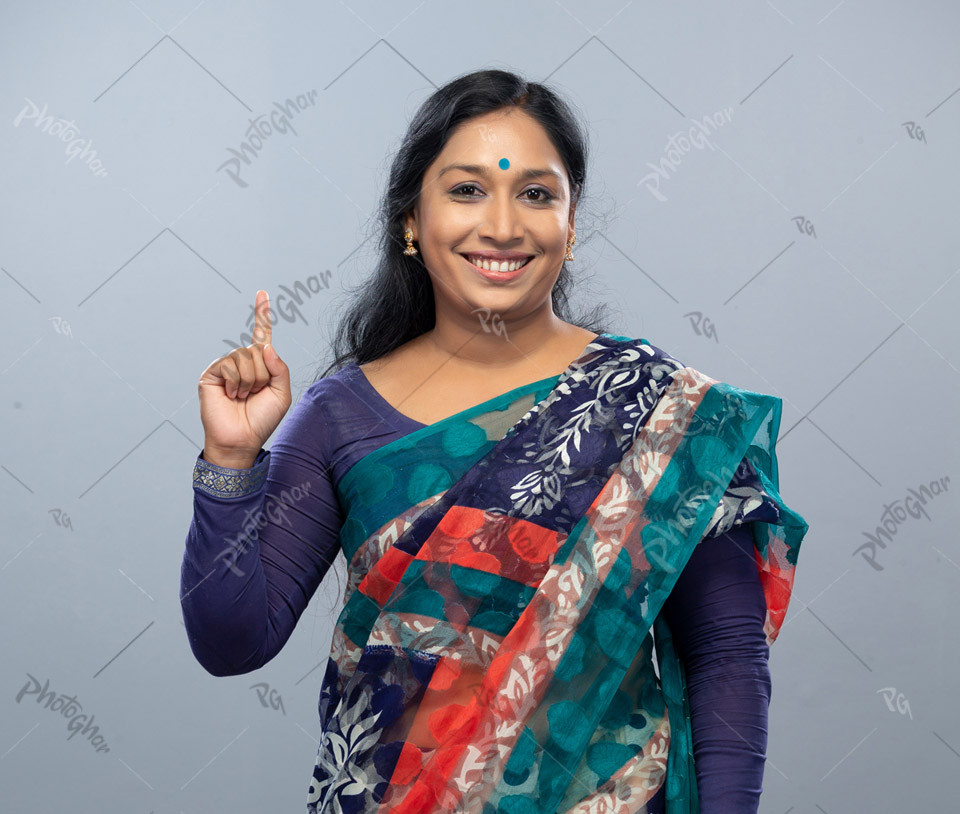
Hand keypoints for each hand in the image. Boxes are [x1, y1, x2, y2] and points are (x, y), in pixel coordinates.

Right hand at [197, 290, 290, 464]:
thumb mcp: (281, 393)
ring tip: (242, 396)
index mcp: (260, 365)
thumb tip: (265, 345)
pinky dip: (236, 382)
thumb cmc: (262, 419)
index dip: (262, 314)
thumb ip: (279, 368)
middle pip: (258, 349)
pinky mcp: (211, 373)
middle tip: (254, 394)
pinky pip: (230, 364)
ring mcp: (225, 366)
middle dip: (263, 375)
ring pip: (246, 357)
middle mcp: (242, 362)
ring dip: (250, 381)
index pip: (261, 335)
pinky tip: (231, 395)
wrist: (242, 440)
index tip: (263, 293)